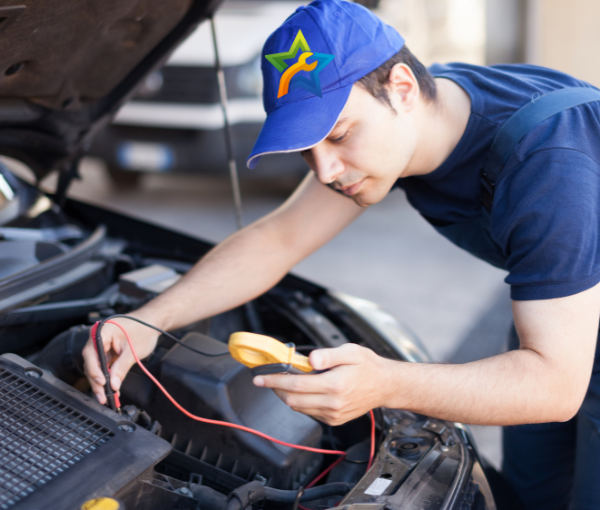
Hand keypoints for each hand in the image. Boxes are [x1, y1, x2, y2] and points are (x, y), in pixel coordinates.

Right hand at [82, 313, 159, 403]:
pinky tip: (111, 388)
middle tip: (102, 396)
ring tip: (106, 396)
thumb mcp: (133, 351)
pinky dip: (107, 377)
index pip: (91, 353)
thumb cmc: (144, 330)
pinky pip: (104, 366)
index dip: (94, 370)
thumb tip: (113, 385)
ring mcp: (102, 346)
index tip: (102, 382)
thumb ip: (121, 368)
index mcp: (102, 332)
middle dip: (97, 381)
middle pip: (91, 363)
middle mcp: (98, 338)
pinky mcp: (107, 352)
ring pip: (96, 367)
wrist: (152, 323)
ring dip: (101, 382)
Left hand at [253, 343, 395, 425]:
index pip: (295, 384)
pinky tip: (301, 390)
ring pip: (298, 408)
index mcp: (335, 385)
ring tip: (283, 381)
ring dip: (286, 395)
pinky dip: (299, 402)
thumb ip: (328, 355)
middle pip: (292, 399)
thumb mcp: (350, 352)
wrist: (385, 386)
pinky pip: (308, 412)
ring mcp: (333, 414)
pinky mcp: (334, 420)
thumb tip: (310, 358)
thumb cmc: (367, 366)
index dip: (274, 380)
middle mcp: (332, 403)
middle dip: (276, 388)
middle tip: (267, 377)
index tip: (259, 377)